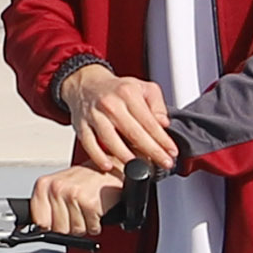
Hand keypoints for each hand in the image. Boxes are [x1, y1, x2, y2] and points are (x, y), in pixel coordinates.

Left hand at [28, 163, 137, 239]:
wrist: (113, 167)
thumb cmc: (87, 178)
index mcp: (44, 184)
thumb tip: (34, 227)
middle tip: (77, 211)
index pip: (39, 221)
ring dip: (85, 224)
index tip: (59, 219)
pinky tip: (96, 209)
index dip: (51, 224)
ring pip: (75, 230)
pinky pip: (91, 228)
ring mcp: (73, 195)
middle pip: (58, 229)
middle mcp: (57, 188)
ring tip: (87, 208)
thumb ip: (46, 205)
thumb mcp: (59, 186)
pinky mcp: (90, 203)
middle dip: (70, 225)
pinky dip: (97, 223)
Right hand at [59, 60, 180, 170]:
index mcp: (128, 93)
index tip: (172, 151)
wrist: (87, 84)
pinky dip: (97, 156)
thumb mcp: (142, 87)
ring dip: (126, 157)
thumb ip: (157, 105)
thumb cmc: (117, 89)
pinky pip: (89, 144)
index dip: (162, 139)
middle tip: (164, 163)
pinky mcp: (81, 125)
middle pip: (133, 133)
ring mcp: (94, 115)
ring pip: (111, 140)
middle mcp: (110, 104)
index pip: (149, 121)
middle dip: (152, 151)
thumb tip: (163, 124)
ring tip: (139, 168)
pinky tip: (107, 166)